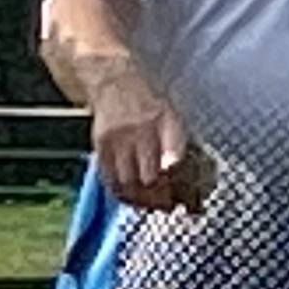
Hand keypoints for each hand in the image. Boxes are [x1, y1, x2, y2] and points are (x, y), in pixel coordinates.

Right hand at [84, 63, 205, 211]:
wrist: (114, 81)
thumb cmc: (148, 103)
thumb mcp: (171, 116)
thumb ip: (178, 146)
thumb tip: (186, 179)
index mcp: (166, 121)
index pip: (172, 158)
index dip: (176, 184)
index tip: (182, 198)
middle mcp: (142, 130)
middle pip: (150, 177)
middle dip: (159, 198)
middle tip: (165, 206)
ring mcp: (119, 138)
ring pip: (129, 182)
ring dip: (139, 200)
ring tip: (147, 204)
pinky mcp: (101, 145)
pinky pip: (110, 178)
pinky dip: (120, 192)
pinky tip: (128, 196)